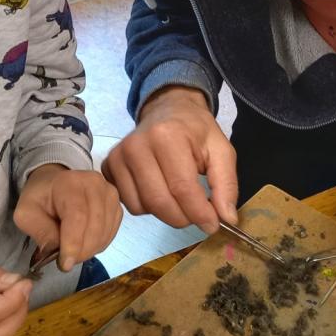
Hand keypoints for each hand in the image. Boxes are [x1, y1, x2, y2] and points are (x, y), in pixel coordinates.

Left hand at [14, 165, 121, 270]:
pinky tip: (84, 244)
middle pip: (95, 226)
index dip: (73, 243)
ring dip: (89, 249)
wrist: (54, 184)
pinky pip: (111, 233)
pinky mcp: (117, 206)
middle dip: (81, 251)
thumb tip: (58, 250)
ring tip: (73, 251)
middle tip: (66, 261)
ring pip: (105, 232)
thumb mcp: (27, 213)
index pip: (78, 217)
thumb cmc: (40, 198)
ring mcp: (110, 194)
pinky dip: (98, 245)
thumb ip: (40, 231)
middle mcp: (95, 185)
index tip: (65, 263)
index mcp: (70, 183)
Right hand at [102, 87, 237, 231]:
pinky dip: (148, 207)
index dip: (199, 213)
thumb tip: (226, 219)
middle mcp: (137, 145)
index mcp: (167, 136)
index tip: (213, 225)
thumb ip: (226, 184)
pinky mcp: (109, 168)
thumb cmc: (195, 131)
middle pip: (160, 202)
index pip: (182, 188)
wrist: (166, 110)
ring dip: (165, 213)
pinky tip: (159, 191)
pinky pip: (129, 204)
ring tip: (178, 197)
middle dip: (183, 218)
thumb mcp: (221, 151)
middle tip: (197, 214)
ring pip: (142, 207)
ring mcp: (118, 157)